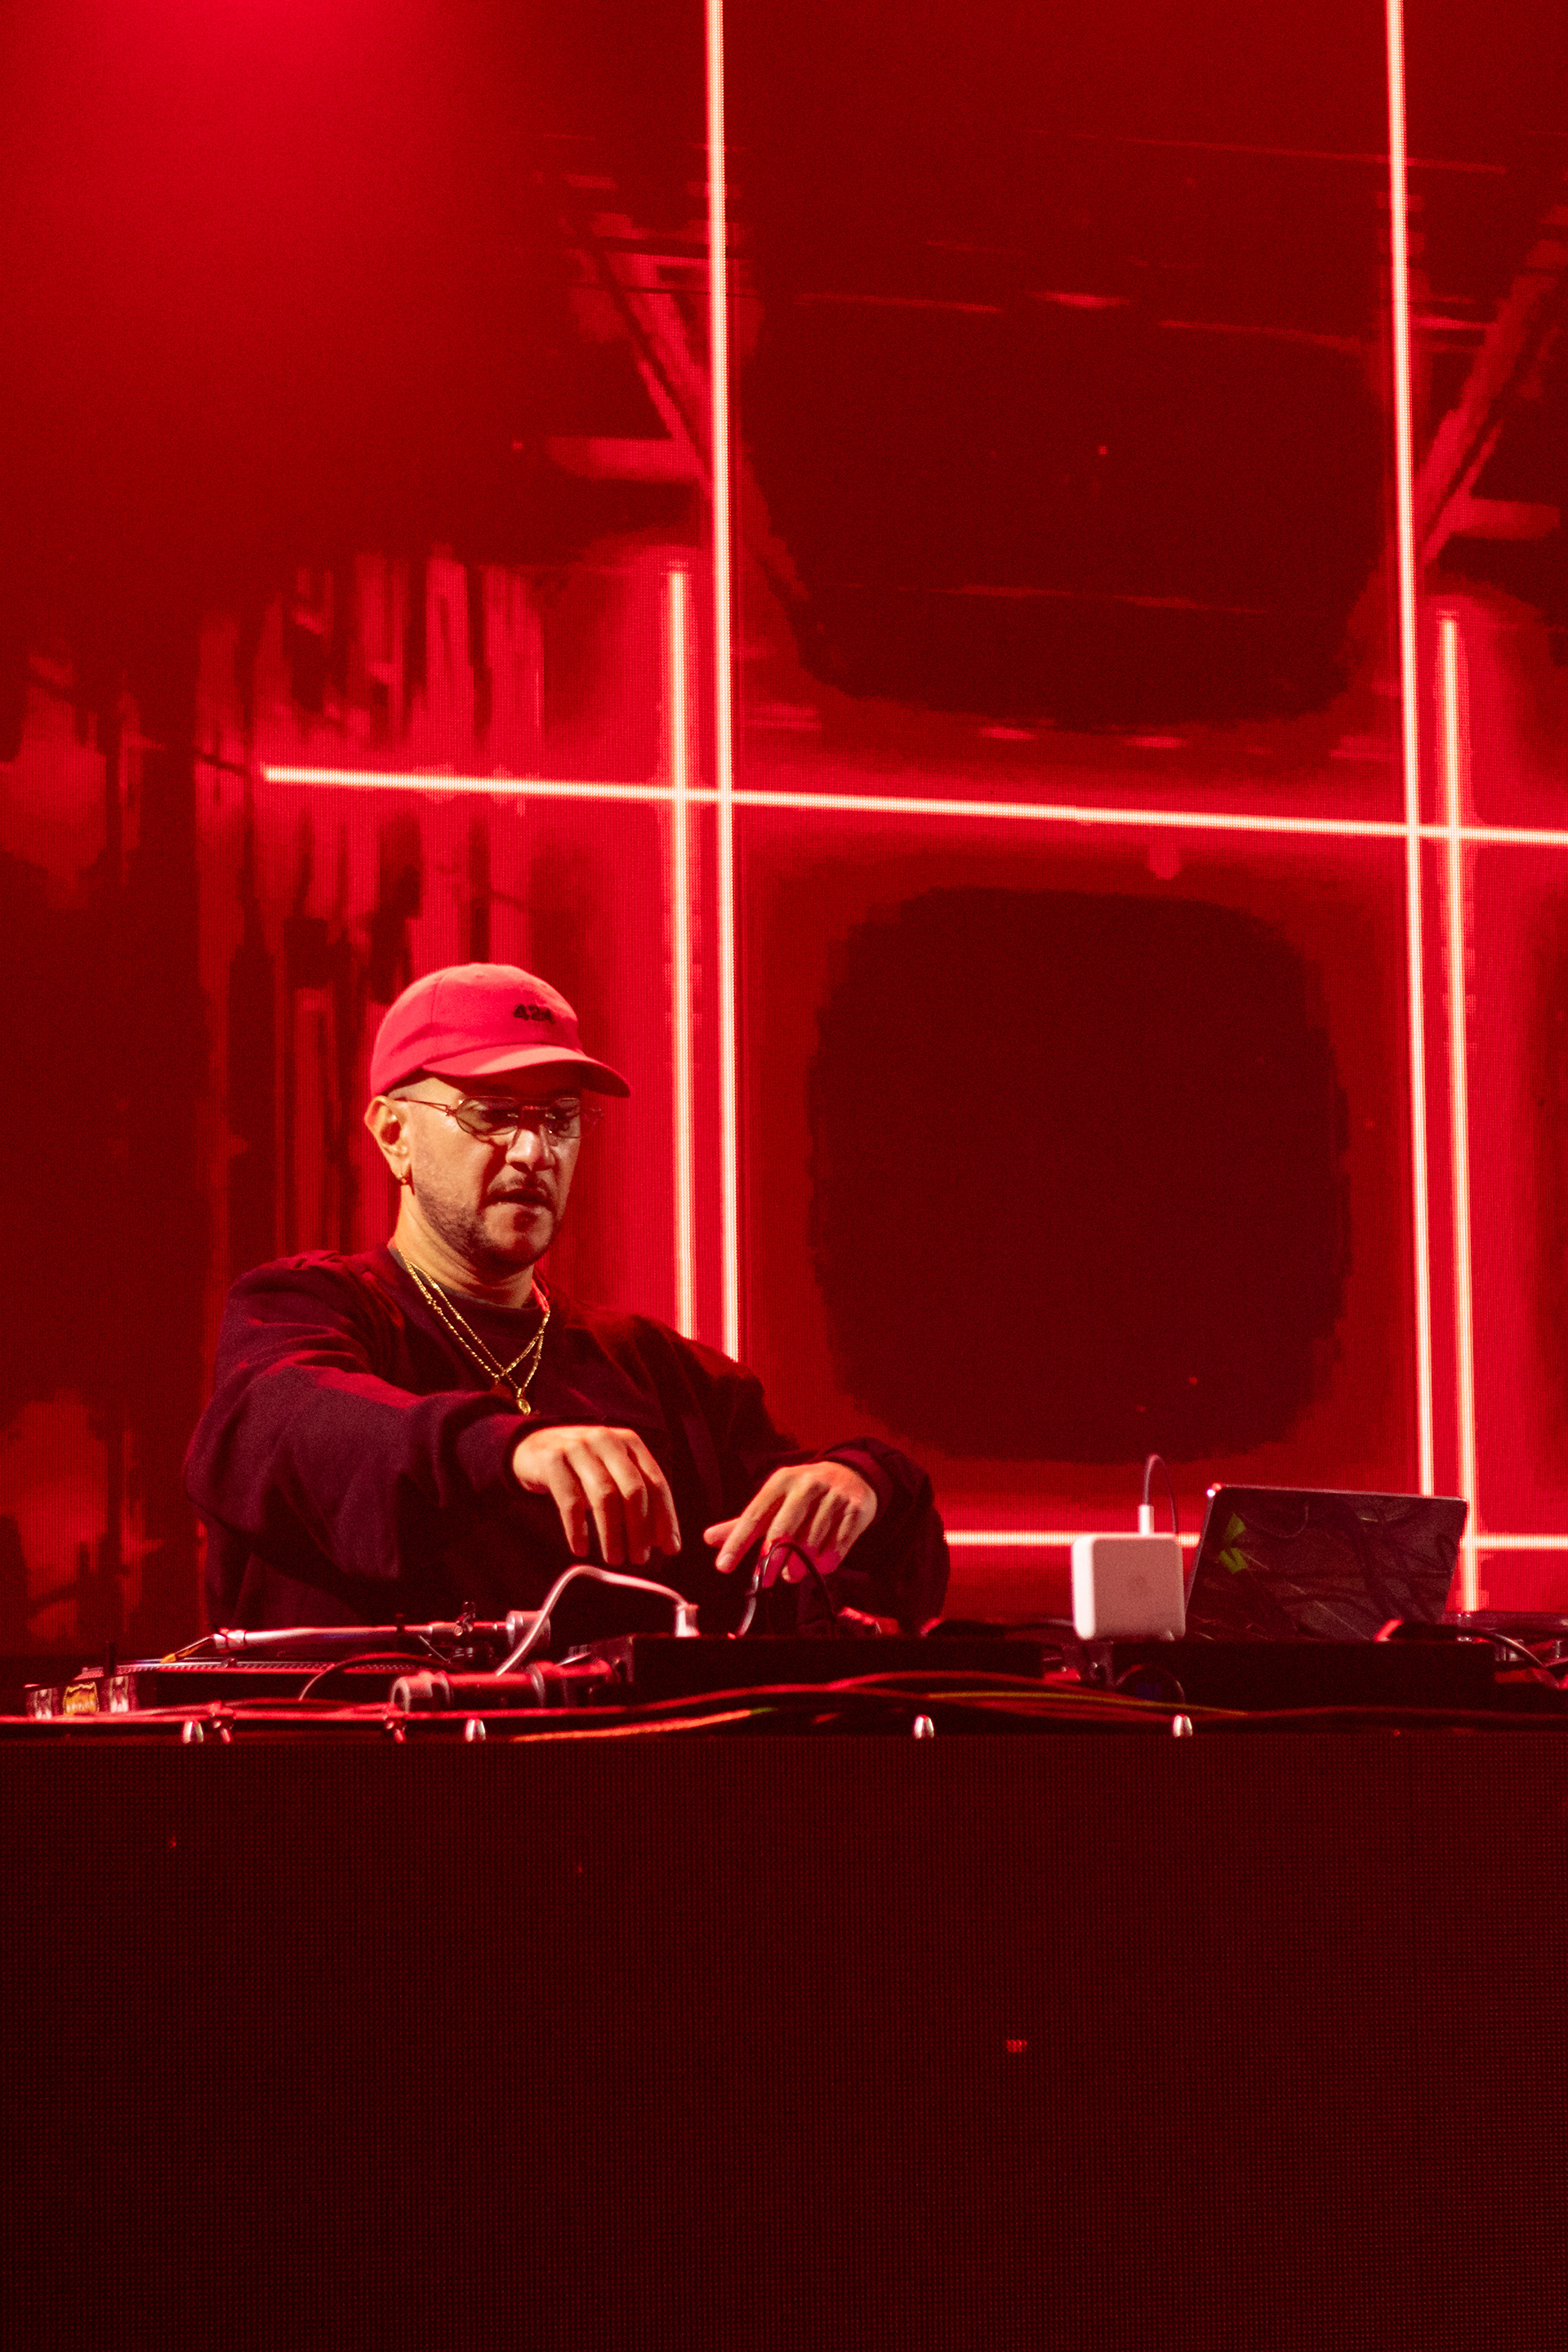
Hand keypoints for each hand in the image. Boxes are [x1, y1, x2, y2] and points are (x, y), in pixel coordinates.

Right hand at [512, 1425, 680, 1567]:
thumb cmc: (583, 1466)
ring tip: (614, 1559)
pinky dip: (578, 1529)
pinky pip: (569, 1500)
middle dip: (640, 1529)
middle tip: (640, 1559)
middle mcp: (607, 1441)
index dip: (665, 1517)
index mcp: (630, 1443)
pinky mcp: (552, 1461)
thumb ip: (636, 1497)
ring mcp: (578, 1448)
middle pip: (632, 1490)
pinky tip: (581, 1549)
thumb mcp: (613, 1471)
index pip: (656, 1482)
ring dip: (611, 1533)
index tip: (670, 1548)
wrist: (535, 1446)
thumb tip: (660, 1539)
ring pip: (604, 1496)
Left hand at [705, 1461, 877, 1585]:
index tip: (723, 1566)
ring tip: (793, 1574)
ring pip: (811, 1541)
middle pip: (783, 1529)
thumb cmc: (805, 1493)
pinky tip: (819, 1567)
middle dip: (772, 1559)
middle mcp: (806, 1485)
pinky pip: (838, 1545)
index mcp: (781, 1481)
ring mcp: (833, 1496)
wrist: (853, 1474)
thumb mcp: (775, 1500)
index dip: (738, 1543)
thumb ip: (745, 1522)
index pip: (754, 1515)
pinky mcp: (855, 1510)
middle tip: (767, 1579)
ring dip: (800, 1565)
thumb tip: (709, 1538)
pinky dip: (826, 1562)